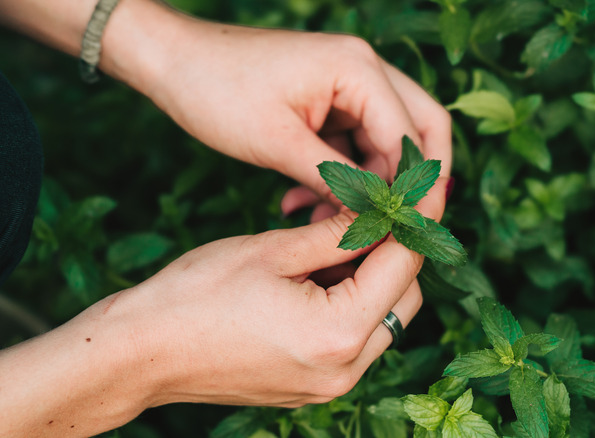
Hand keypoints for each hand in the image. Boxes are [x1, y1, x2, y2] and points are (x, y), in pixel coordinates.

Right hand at [0, 180, 447, 437]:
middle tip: (368, 215)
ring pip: (383, 321)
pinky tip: (318, 277)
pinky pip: (355, 342)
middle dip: (394, 254)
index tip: (416, 192)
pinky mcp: (313, 388)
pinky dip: (350, 306)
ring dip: (372, 281)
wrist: (141, 352)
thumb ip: (339, 233)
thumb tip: (381, 211)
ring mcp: (329, 385)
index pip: (404, 267)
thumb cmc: (196, 295)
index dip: (413, 223)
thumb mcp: (273, 250)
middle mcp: (345, 369)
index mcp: (339, 333)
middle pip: (404, 299)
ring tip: (333, 245)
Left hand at [124, 10, 450, 218]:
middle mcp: (364, 70)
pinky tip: (305, 203)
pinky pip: (354, 143)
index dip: (414, 189)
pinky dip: (341, 175)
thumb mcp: (279, 143)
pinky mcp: (329, 100)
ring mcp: (348, 84)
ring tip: (324, 220)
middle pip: (418, 130)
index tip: (407, 232)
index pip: (411, 136)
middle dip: (409, 183)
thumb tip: (376, 217)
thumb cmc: (217, 90)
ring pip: (385, 142)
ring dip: (366, 185)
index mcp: (358, 69)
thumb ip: (337, 180)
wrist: (171, 61)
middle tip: (397, 227)